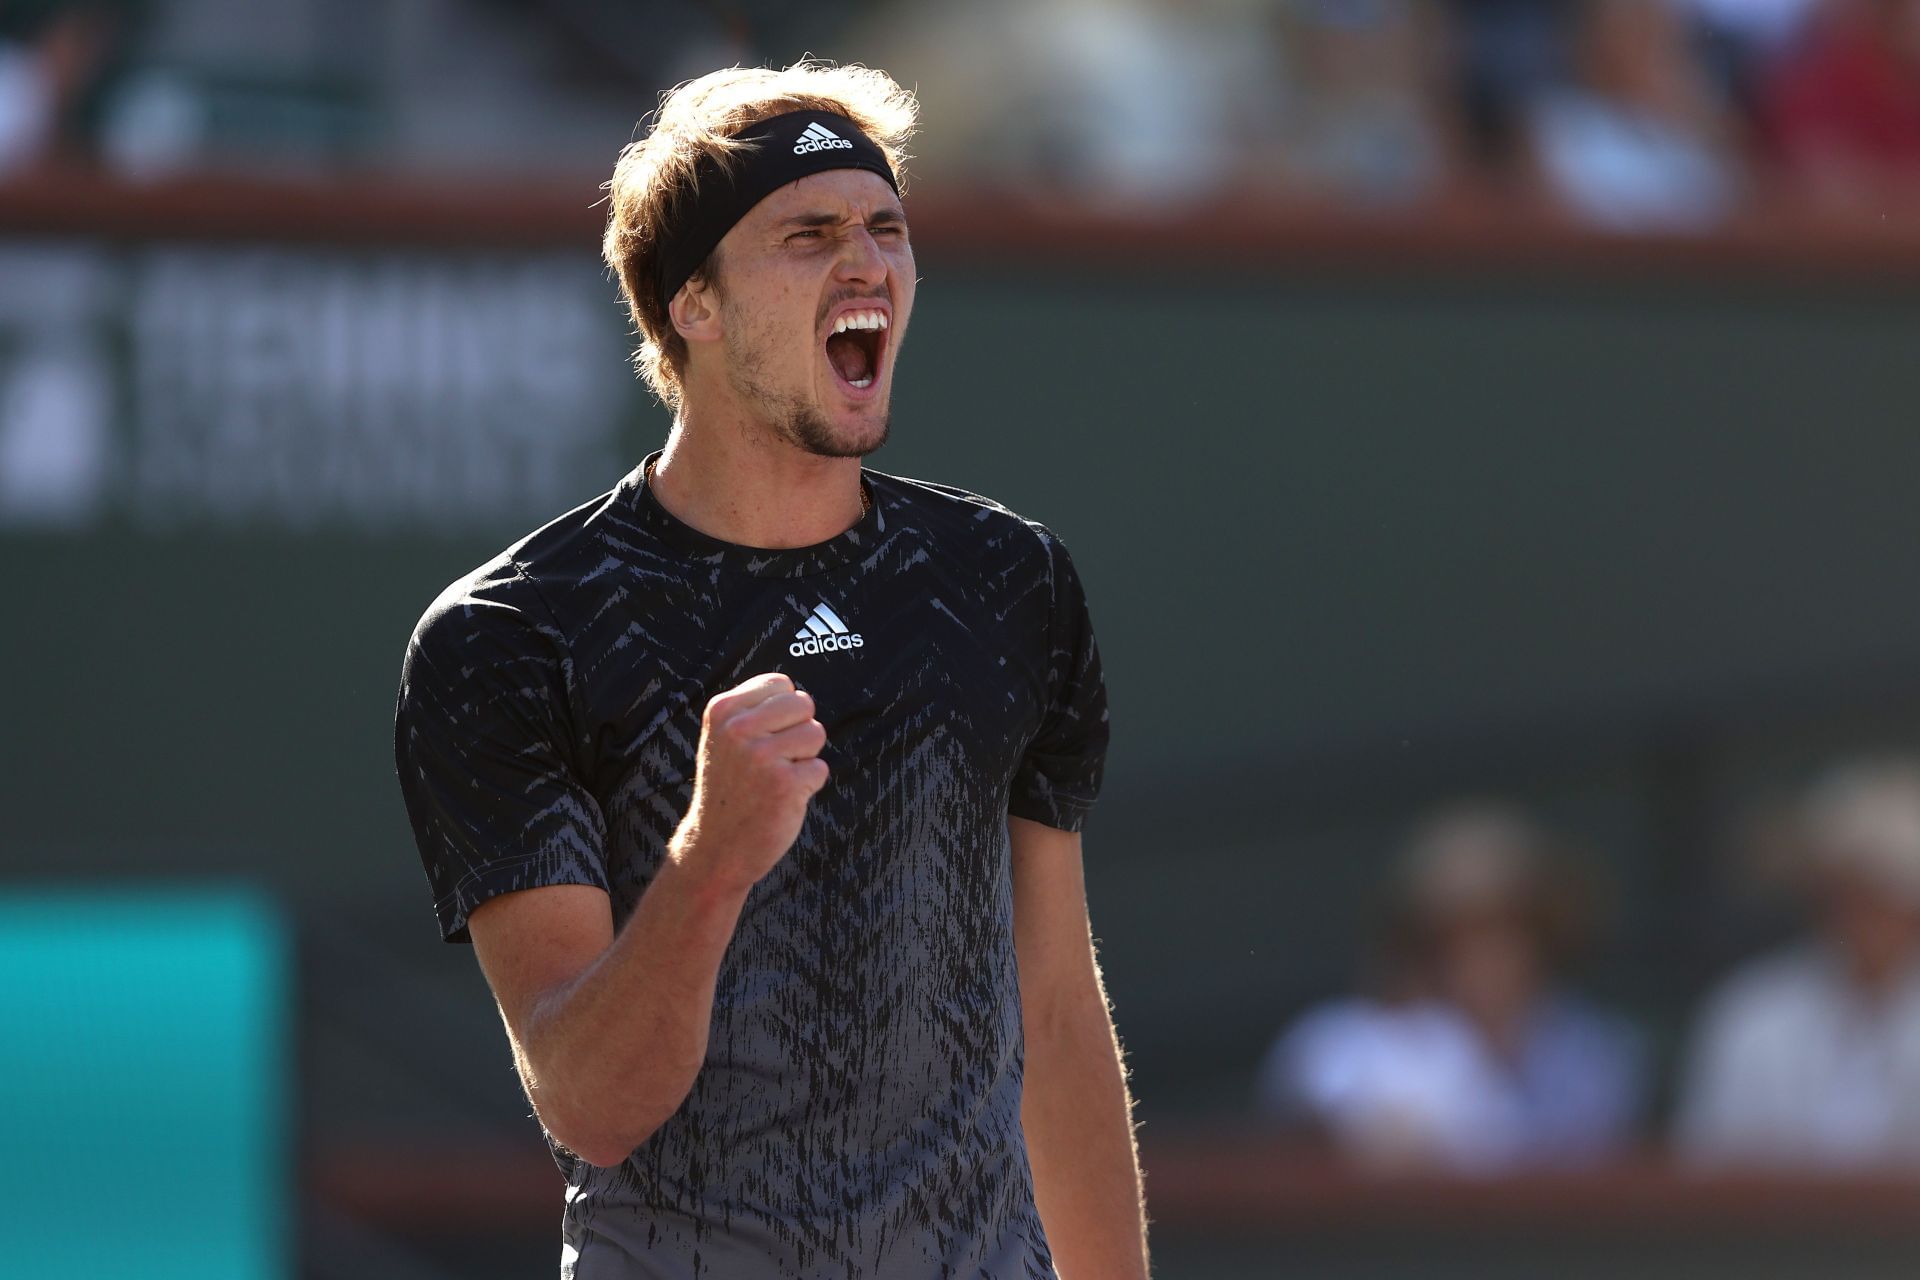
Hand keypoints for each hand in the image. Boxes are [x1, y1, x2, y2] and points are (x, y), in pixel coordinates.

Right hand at [671, 672, 827, 891]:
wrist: (716, 847)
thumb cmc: (730, 789)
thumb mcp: (724, 738)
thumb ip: (755, 710)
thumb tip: (798, 693)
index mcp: (723, 710)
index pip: (780, 683)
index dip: (783, 712)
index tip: (762, 738)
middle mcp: (738, 729)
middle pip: (803, 703)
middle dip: (798, 731)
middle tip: (774, 760)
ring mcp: (761, 756)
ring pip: (816, 734)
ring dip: (805, 758)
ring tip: (776, 778)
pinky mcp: (784, 784)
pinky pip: (819, 769)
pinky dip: (808, 786)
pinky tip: (781, 798)